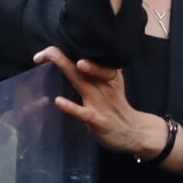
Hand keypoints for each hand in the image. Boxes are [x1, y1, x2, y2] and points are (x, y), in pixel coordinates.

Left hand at [35, 46, 170, 159]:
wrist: (134, 132)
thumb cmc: (116, 106)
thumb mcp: (112, 84)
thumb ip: (97, 71)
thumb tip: (75, 59)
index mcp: (107, 75)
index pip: (91, 58)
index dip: (71, 51)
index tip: (48, 51)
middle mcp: (104, 85)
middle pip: (83, 66)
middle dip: (64, 56)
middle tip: (48, 50)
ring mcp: (101, 103)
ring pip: (83, 83)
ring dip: (69, 70)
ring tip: (55, 59)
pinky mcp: (99, 120)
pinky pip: (84, 113)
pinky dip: (71, 107)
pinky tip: (58, 101)